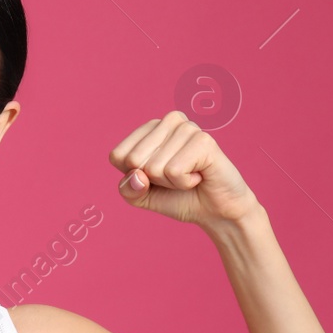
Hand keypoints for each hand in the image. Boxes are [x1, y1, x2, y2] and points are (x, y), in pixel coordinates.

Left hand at [110, 110, 258, 225]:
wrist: (214, 211)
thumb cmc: (177, 197)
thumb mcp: (141, 197)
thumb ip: (127, 189)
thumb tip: (137, 175)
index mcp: (149, 128)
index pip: (117, 155)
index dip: (133, 176)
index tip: (156, 177)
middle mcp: (169, 121)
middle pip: (133, 160)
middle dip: (153, 179)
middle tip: (176, 177)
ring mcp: (188, 128)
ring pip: (154, 167)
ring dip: (170, 182)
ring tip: (190, 176)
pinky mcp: (204, 140)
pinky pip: (174, 171)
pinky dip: (184, 183)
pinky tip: (199, 176)